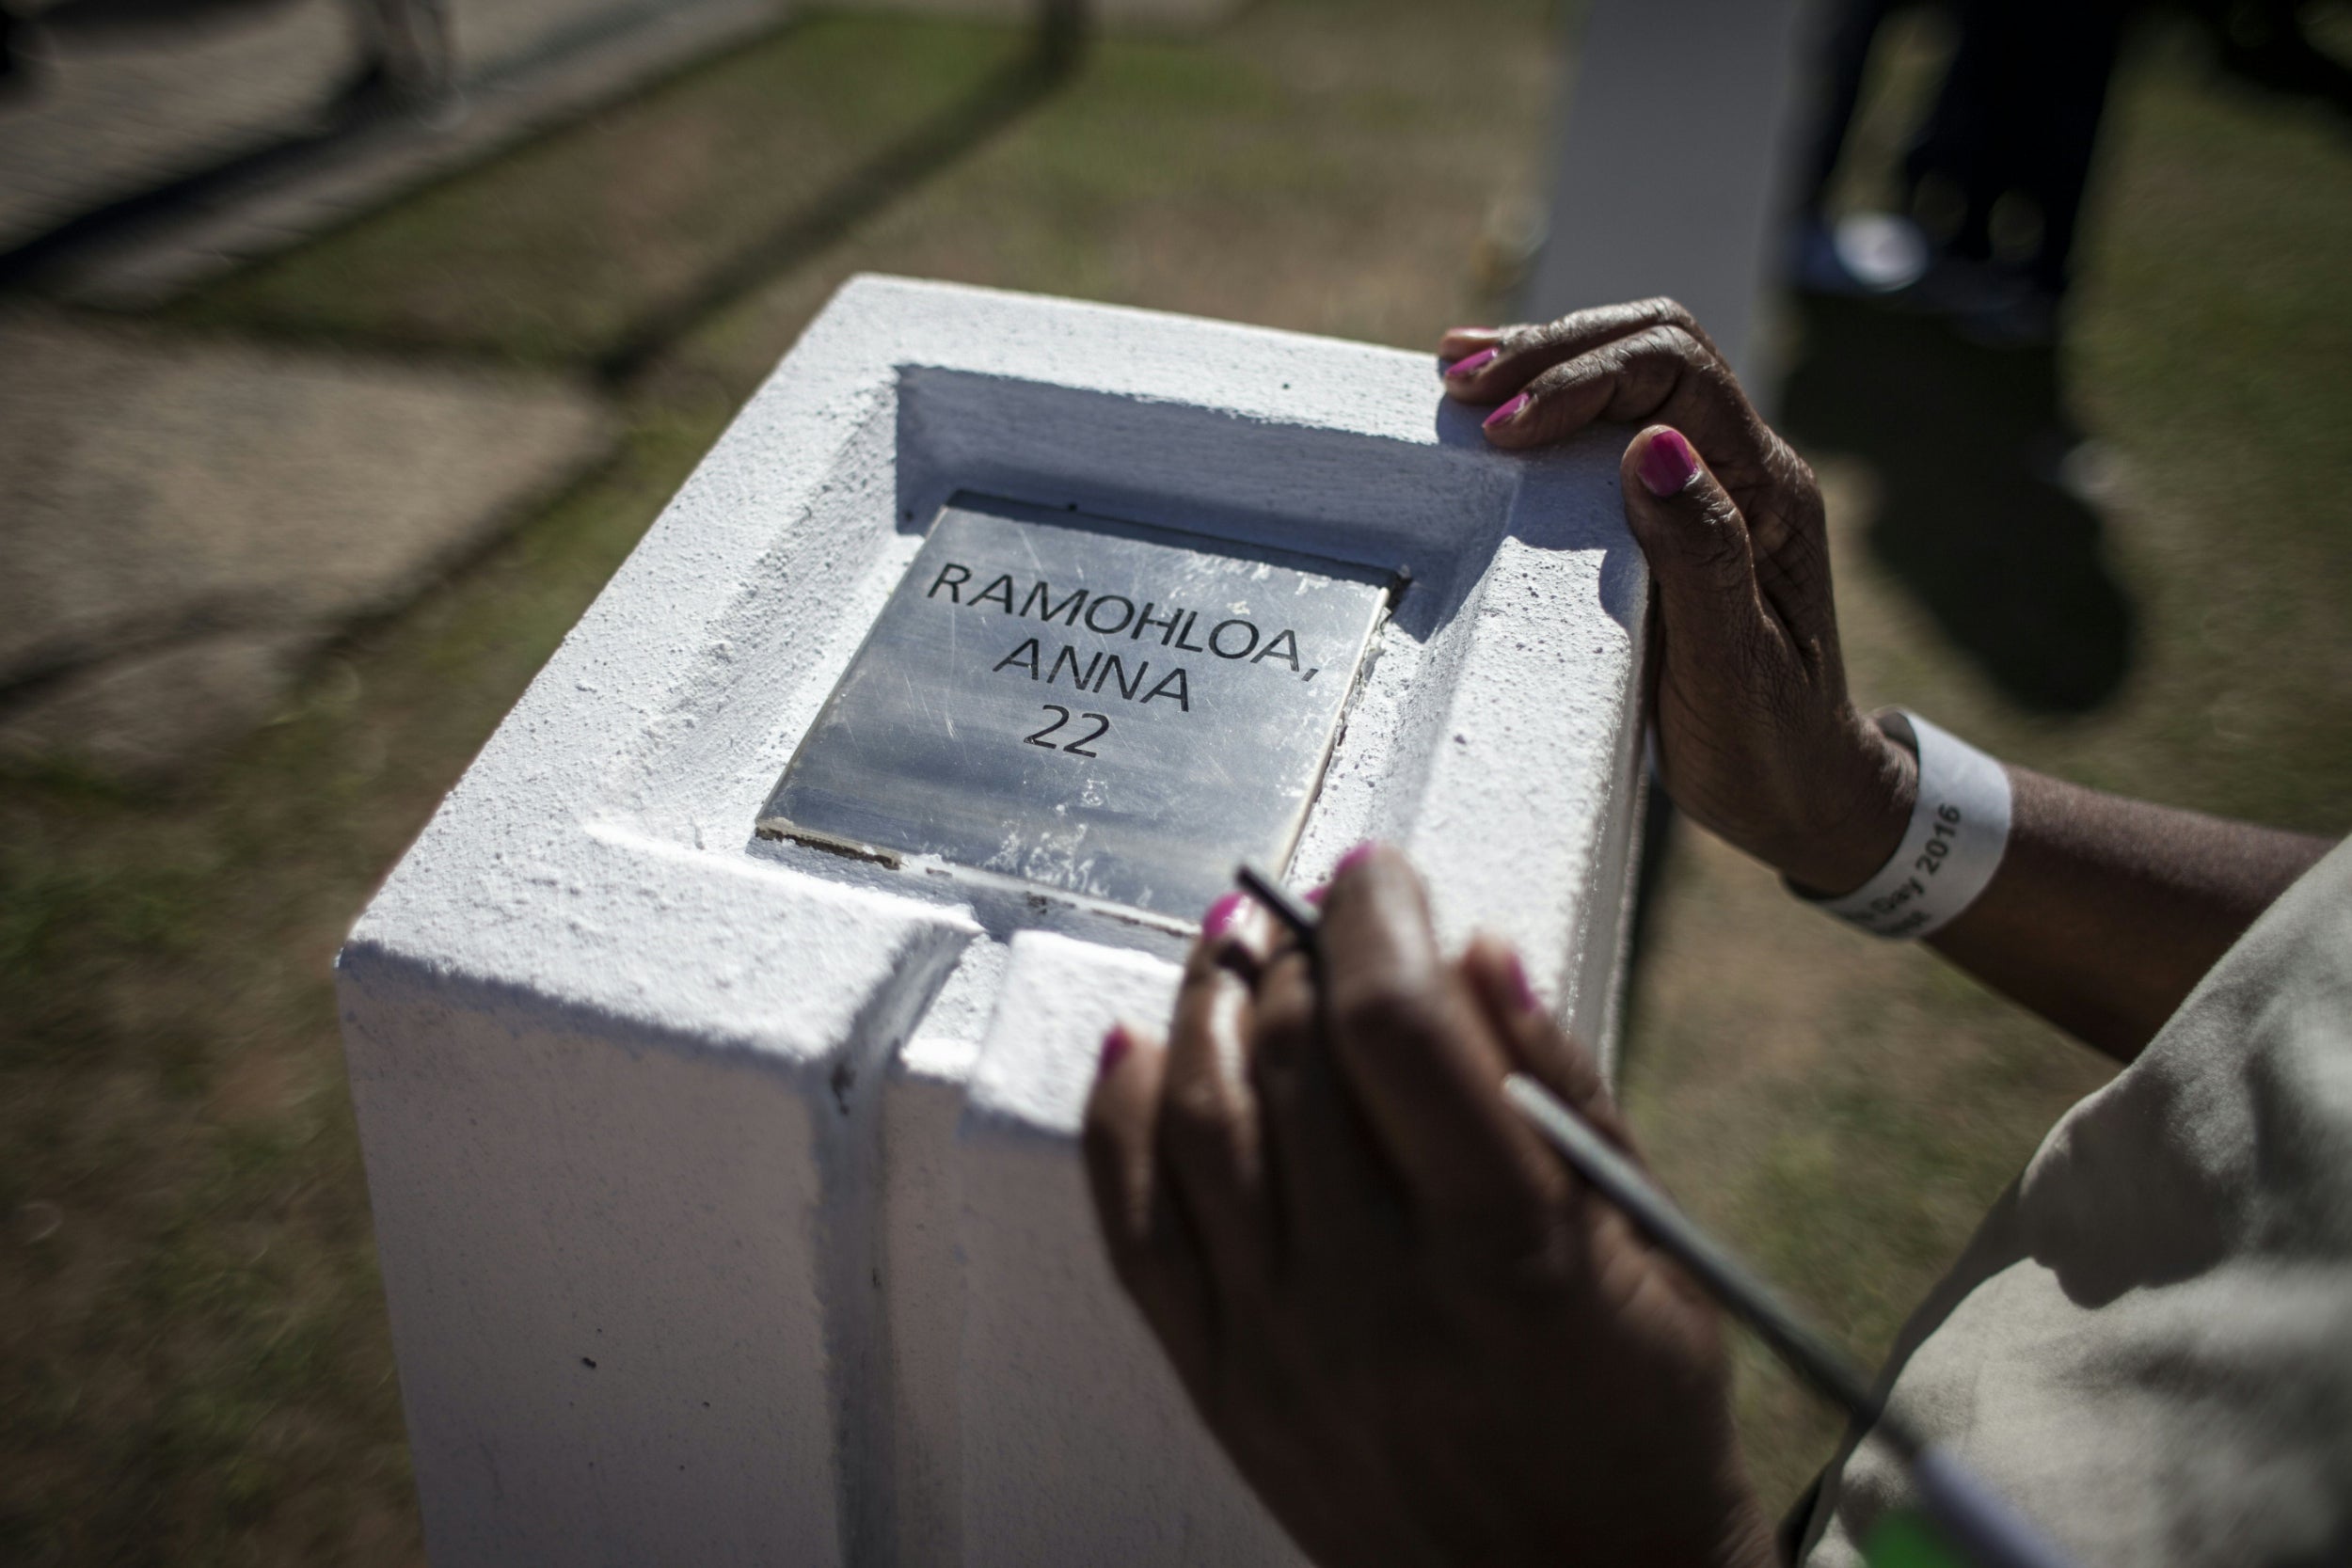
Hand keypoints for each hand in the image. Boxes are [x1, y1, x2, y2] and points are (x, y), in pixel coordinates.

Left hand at [1083, 847, 1777, 1567]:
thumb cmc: (1636, 1423)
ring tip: (1230, 946)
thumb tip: (1476, 950)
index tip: (1380, 874)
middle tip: (1320, 908)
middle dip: (1299, 948)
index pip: (1399, 1029)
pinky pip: (1133, 1228)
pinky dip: (1118, 1120)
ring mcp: (1279, 1344)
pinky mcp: (1220, 1384)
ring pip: (1199, 1121)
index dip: (1377, 919)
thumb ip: (1562, 1094)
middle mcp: (1374, 1295)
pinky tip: (1136, 1046)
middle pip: (1291, 1058)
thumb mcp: (1651, 1253)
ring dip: (1205, 1006)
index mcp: (1506, 1252)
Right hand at [1441, 300, 1910, 893]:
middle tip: (1461, 378)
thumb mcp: (1730, 667)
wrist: (1804, 792)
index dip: (1584, 380)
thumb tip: (1651, 445)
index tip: (1505, 432)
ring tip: (1458, 372)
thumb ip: (1701, 554)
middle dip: (1555, 350)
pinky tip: (1494, 412)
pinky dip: (1554, 402)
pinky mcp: (1680, 507)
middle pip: (1657, 345)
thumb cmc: (1768, 745)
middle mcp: (1748, 468)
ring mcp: (1715, 483)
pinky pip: (1619, 421)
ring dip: (1549, 362)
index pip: (1679, 372)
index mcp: (1769, 493)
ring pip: (1637, 370)